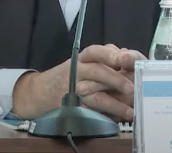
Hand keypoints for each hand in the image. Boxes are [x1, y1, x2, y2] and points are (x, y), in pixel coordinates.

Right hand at [11, 44, 134, 119]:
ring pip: (95, 96)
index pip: (95, 52)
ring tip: (130, 111)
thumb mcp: (83, 61)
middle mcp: (77, 72)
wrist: (40, 93)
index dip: (109, 54)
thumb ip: (105, 56)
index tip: (123, 57)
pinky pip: (92, 113)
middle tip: (131, 87)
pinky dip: (107, 117)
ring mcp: (74, 92)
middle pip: (96, 71)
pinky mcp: (74, 109)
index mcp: (81, 59)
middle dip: (115, 79)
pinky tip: (119, 119)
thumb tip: (126, 53)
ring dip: (114, 104)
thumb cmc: (70, 75)